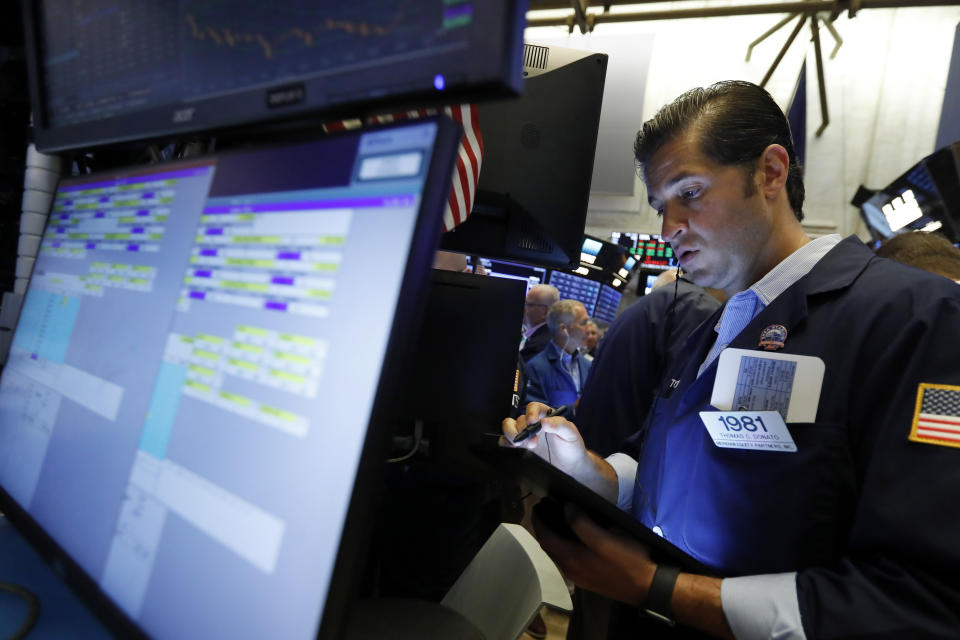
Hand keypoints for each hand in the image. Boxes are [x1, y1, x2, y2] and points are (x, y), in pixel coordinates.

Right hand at [500, 402, 588, 475]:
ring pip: (508, 428)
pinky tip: (516, 449)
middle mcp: (533, 424)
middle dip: (521, 428)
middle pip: (518, 418)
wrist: (571, 467)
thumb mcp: (571, 434)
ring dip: (511, 435)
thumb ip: (560, 425)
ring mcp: (525, 436)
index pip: (533, 407)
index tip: (532, 422)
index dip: (530, 412)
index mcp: (545, 416)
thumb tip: (544, 421)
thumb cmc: (572, 447)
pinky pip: (505, 442)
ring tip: (521, 445)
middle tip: (531, 441)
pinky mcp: (519, 448)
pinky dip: (506, 444)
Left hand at [533, 503, 655, 606]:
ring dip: (554, 539)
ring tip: (557, 521)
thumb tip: (566, 507)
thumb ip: (581, 524)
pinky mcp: (589, 580)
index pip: (545, 538)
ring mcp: (580, 577)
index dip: (538, 521)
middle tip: (545, 511)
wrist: (648, 587)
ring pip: (559, 555)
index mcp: (571, 559)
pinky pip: (569, 561)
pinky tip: (574, 540)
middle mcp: (571, 570)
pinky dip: (564, 547)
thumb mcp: (604, 539)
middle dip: (544, 529)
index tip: (537, 506)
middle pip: (549, 547)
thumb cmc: (628, 560)